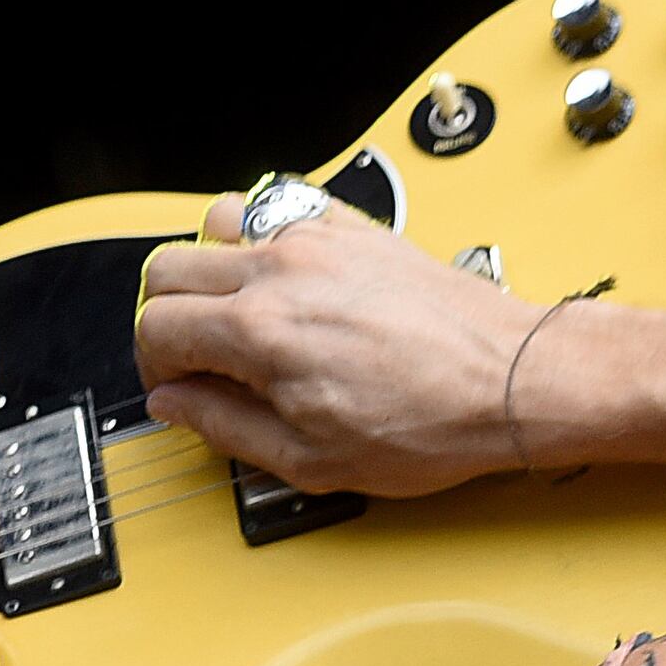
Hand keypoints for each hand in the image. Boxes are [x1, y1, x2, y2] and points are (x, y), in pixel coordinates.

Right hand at [135, 194, 537, 496]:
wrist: (510, 379)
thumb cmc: (432, 420)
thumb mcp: (312, 459)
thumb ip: (226, 427)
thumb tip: (178, 407)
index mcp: (263, 332)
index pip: (157, 326)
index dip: (154, 368)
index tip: (178, 389)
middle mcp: (283, 271)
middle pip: (172, 267)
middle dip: (168, 318)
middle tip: (195, 358)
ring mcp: (318, 239)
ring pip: (215, 224)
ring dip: (208, 268)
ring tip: (234, 315)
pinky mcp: (352, 225)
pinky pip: (277, 206)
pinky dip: (261, 239)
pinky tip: (283, 282)